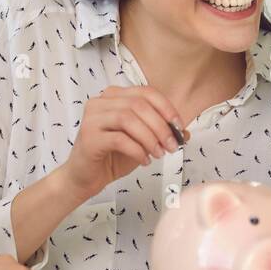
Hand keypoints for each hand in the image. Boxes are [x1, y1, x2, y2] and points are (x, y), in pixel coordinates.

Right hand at [59, 85, 189, 200]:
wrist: (86, 177)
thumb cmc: (112, 156)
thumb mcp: (143, 141)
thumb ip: (161, 133)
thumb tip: (184, 132)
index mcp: (114, 96)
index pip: (145, 92)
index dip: (166, 108)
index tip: (178, 126)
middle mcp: (101, 102)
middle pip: (138, 104)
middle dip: (160, 126)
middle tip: (171, 145)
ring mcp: (92, 118)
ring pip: (128, 119)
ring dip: (149, 138)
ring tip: (158, 153)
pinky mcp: (89, 137)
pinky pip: (119, 139)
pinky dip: (137, 150)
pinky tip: (144, 160)